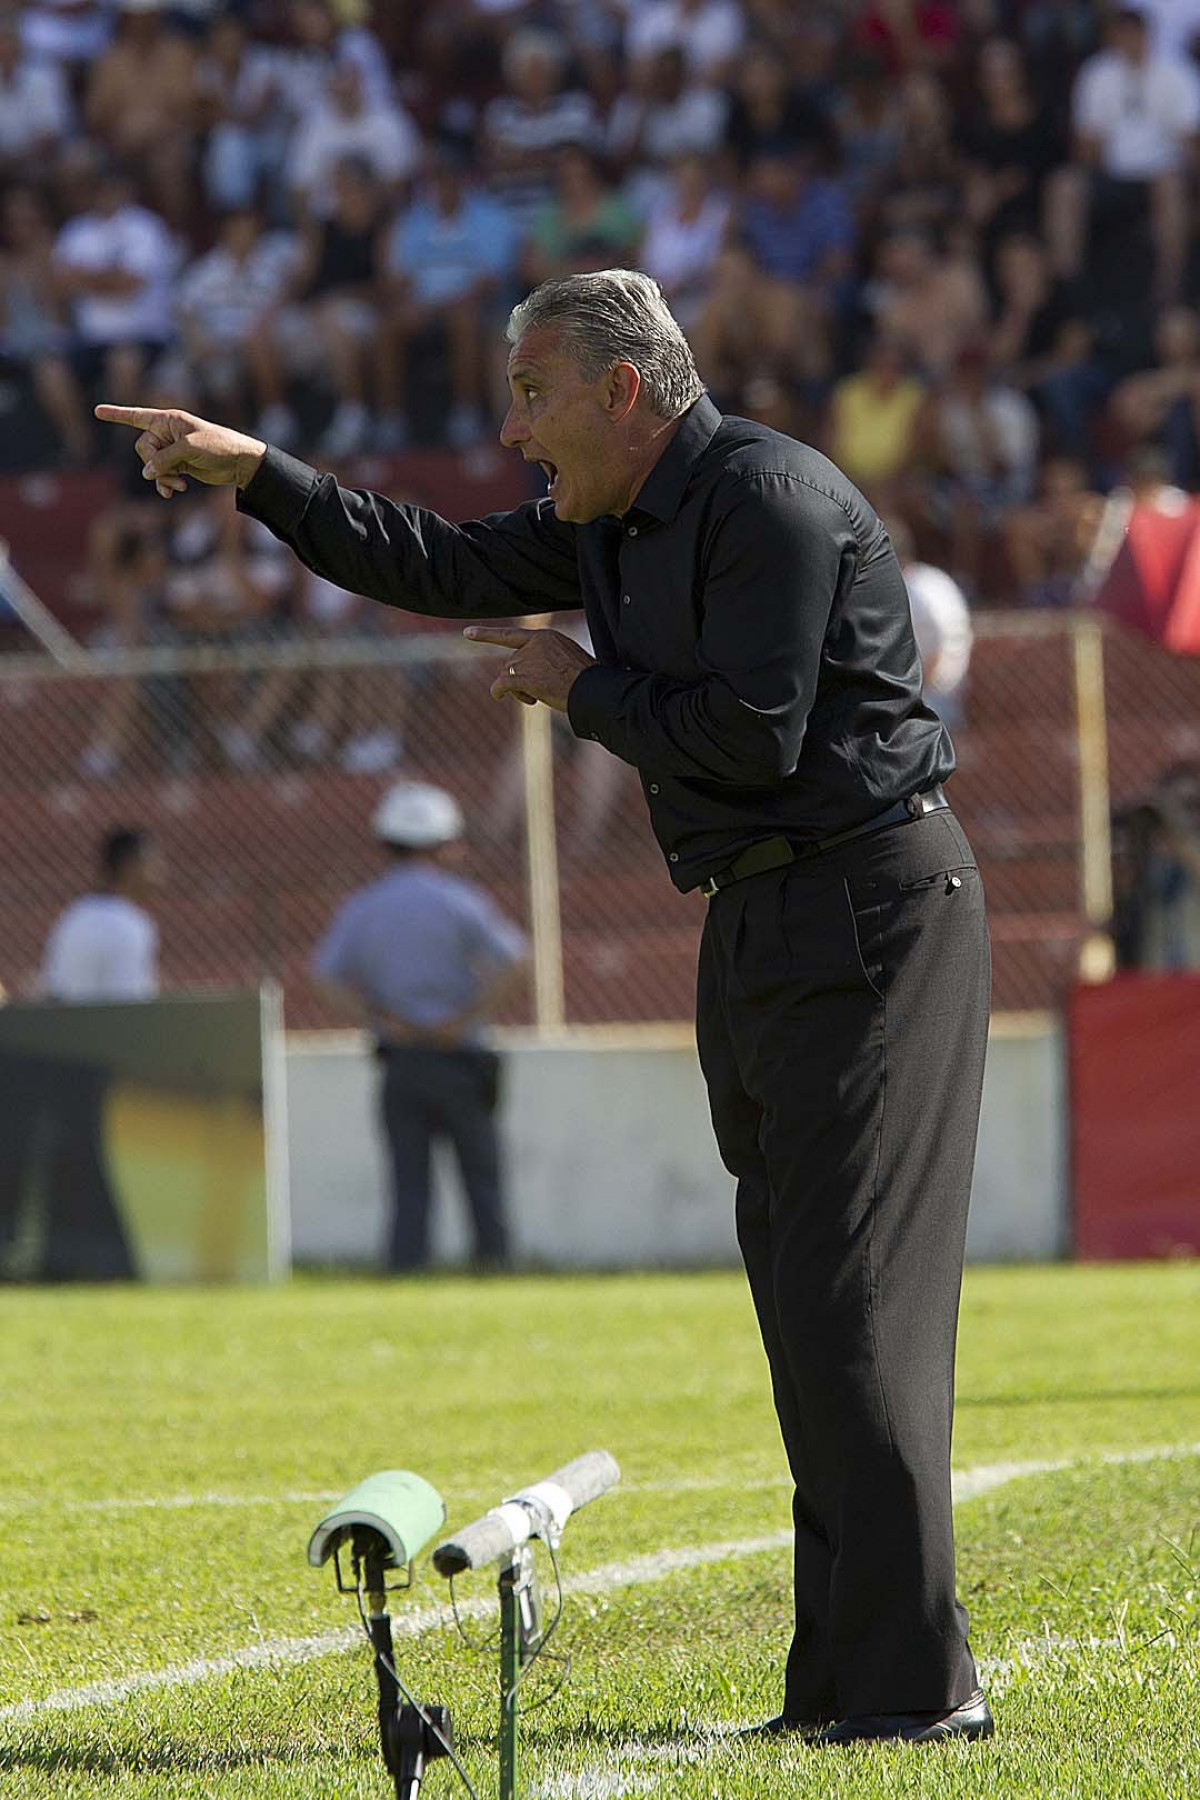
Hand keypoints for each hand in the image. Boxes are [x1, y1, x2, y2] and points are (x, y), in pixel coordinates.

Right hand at [93, 404, 266, 499]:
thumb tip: (147, 473)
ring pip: (151, 466)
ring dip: (162, 477)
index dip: (117, 415)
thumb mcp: (189, 449)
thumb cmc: (218, 446)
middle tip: (174, 471)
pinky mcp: (179, 465)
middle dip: (154, 463)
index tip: (97, 411)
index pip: (137, 416)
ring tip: (180, 485)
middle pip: (143, 449)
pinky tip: (172, 492)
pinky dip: (165, 484)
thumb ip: (164, 459)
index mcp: (168, 420)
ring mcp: (172, 450)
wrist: (239, 463)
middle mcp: (167, 433)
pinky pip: (161, 476)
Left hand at [464, 624, 595, 711]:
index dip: (487, 635)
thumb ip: (546, 661)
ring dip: (516, 689)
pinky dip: (498, 691)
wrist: (592, 689)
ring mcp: (527, 660)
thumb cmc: (586, 680)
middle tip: (534, 695)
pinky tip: (499, 696)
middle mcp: (533, 645)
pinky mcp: (523, 676)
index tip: (467, 634)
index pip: (512, 635)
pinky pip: (501, 684)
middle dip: (518, 679)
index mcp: (546, 637)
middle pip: (511, 663)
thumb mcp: (568, 660)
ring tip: (535, 698)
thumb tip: (525, 678)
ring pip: (507, 675)